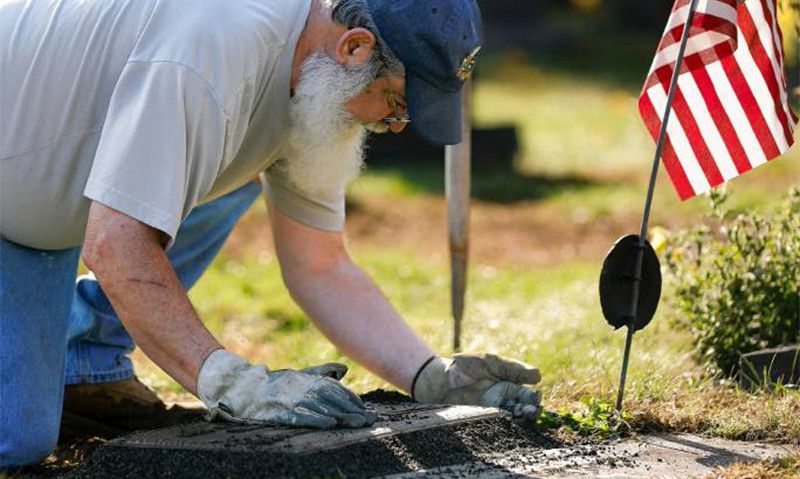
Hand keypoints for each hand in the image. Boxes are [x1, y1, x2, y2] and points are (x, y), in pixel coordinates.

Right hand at [197, 350, 375, 427]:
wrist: (244, 387)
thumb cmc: (275, 383)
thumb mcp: (300, 375)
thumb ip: (322, 372)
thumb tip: (344, 369)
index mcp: (309, 379)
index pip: (336, 389)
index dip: (351, 400)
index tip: (365, 410)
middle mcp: (303, 387)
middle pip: (333, 399)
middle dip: (352, 410)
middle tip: (369, 420)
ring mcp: (292, 398)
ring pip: (321, 407)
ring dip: (341, 415)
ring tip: (357, 423)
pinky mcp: (281, 410)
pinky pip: (302, 415)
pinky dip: (317, 419)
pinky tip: (330, 423)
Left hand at [412, 354, 541, 420]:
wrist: (441, 379)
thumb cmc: (466, 366)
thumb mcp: (490, 362)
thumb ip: (512, 369)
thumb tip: (538, 375)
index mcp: (511, 381)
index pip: (529, 392)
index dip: (534, 396)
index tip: (535, 397)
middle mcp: (506, 397)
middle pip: (525, 407)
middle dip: (531, 409)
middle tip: (532, 410)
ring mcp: (496, 408)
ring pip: (515, 417)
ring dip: (521, 418)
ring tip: (523, 417)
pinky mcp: (486, 417)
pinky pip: (500, 423)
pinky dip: (507, 425)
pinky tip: (509, 423)